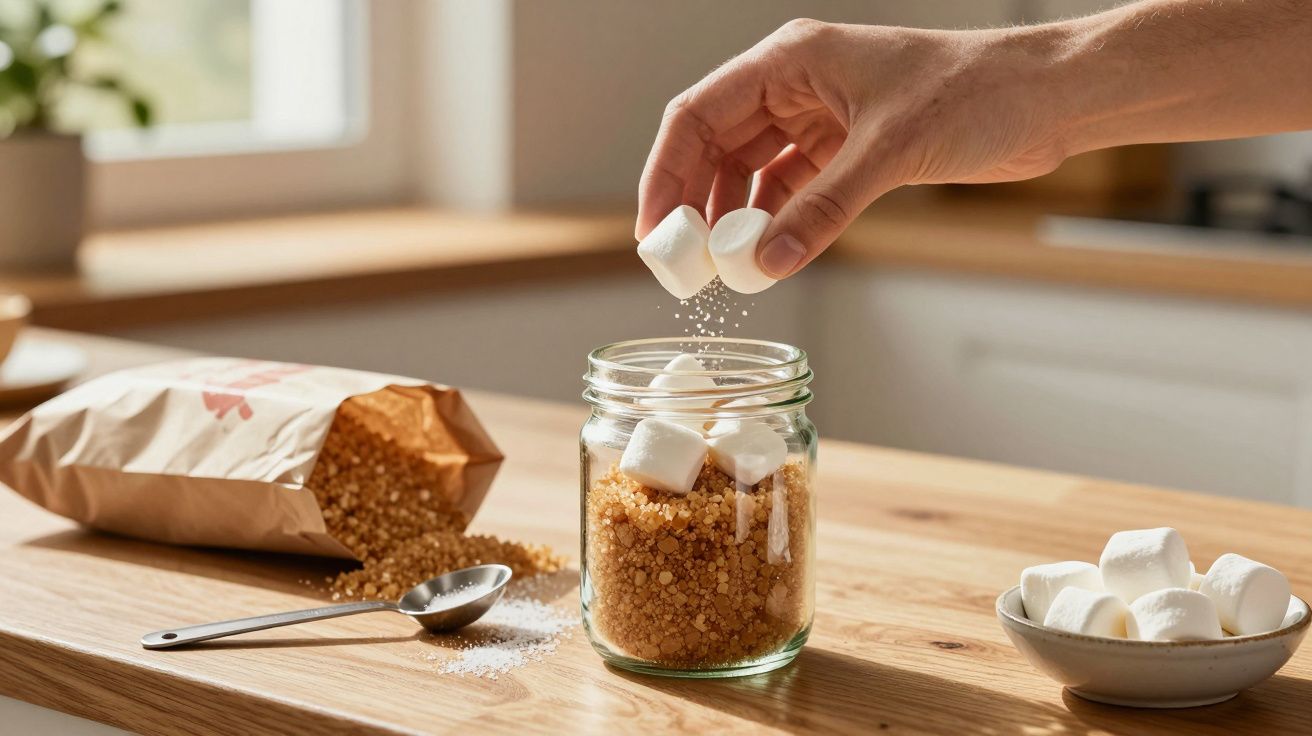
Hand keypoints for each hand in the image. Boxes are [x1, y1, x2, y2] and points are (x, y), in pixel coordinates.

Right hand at [635, 19, 1067, 278]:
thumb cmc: (977, 91)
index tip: (654, 229)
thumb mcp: (889, 150)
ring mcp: (820, 118)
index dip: (665, 173)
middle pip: (715, 146)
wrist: (1046, 98)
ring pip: (750, 172)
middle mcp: (796, 86)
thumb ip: (824, 209)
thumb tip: (768, 263)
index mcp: (791, 61)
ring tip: (720, 268)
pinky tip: (767, 254)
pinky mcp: (848, 150)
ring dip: (733, 218)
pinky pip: (791, 189)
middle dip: (693, 203)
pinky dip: (775, 222)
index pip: (698, 115)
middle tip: (681, 262)